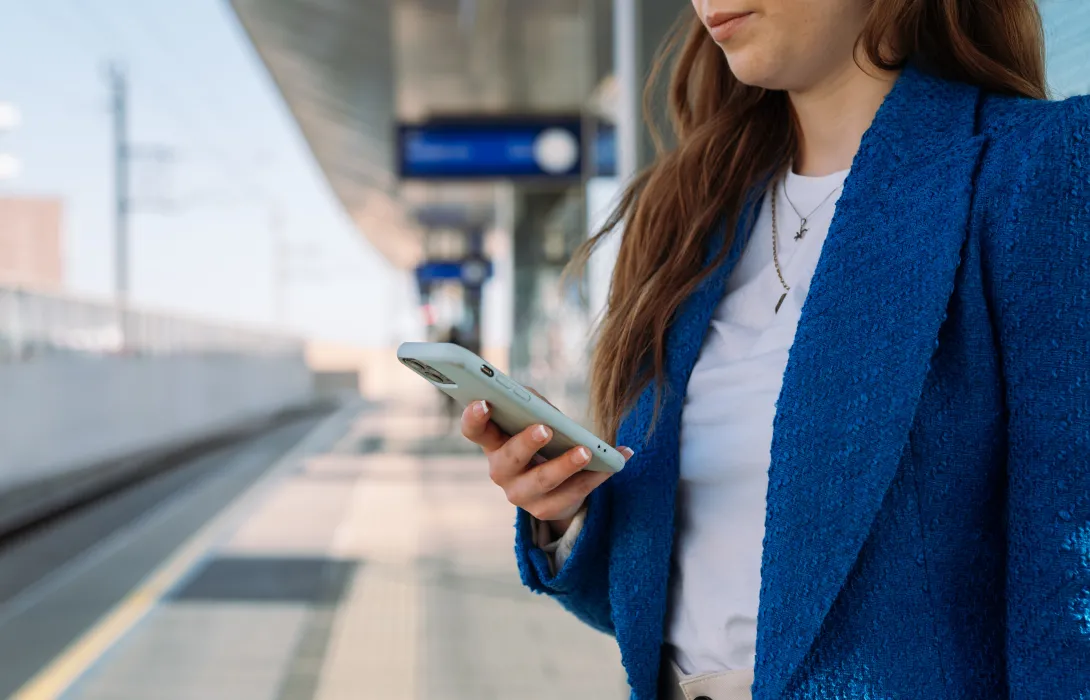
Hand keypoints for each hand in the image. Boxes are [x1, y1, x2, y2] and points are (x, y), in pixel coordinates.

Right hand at [460, 396, 632, 534]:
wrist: (553, 486)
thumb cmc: (539, 440)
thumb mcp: (533, 420)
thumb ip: (533, 406)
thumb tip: (542, 406)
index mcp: (493, 443)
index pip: (474, 430)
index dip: (474, 418)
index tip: (484, 402)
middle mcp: (501, 471)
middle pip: (509, 459)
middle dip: (527, 444)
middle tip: (545, 429)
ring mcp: (521, 494)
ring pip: (542, 481)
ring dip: (565, 465)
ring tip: (586, 451)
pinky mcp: (546, 510)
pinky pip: (573, 493)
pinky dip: (597, 476)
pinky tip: (616, 460)